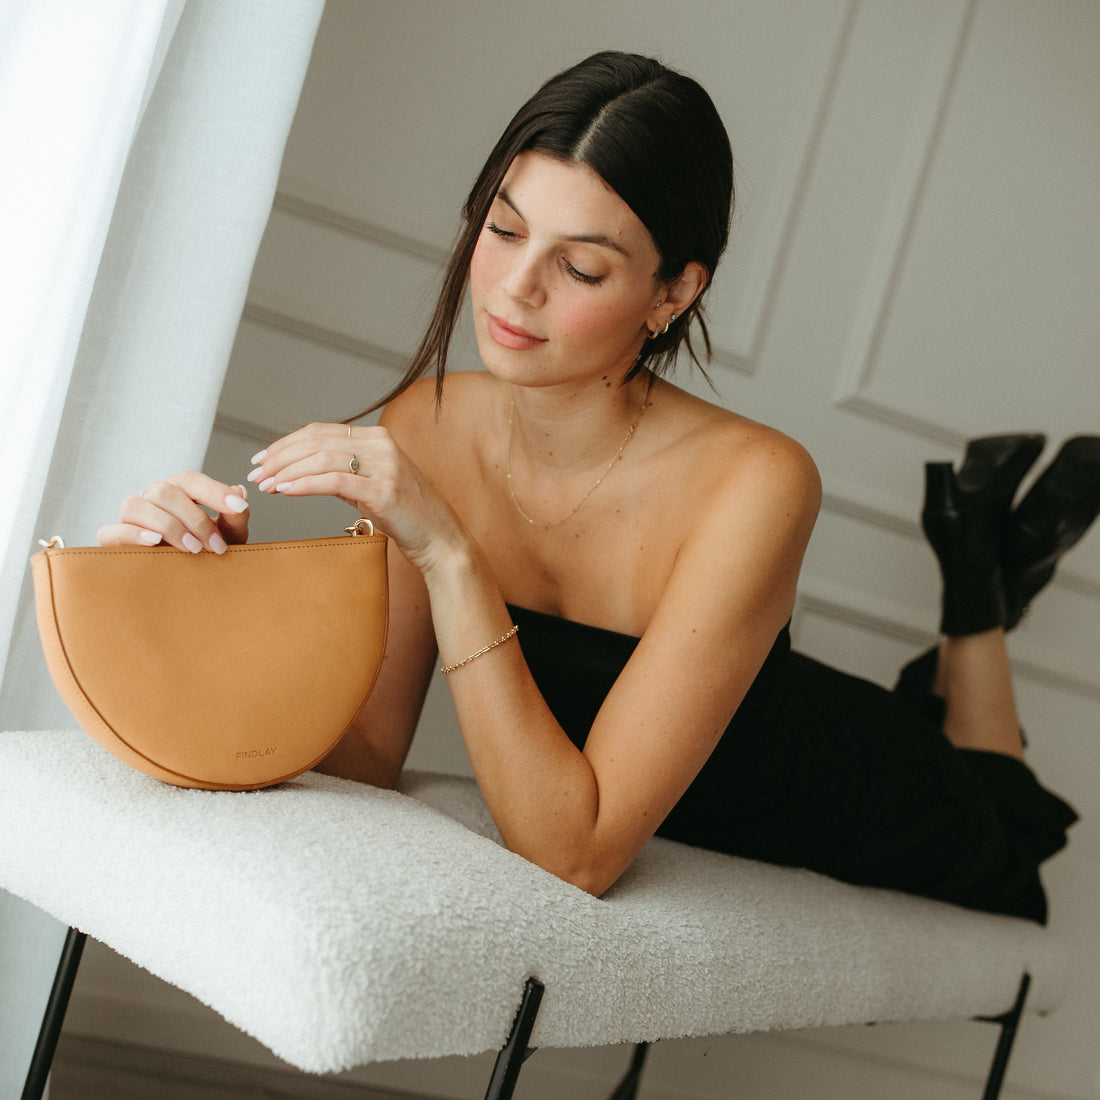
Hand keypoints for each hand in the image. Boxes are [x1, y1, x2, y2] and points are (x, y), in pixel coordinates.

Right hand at [97, 472, 249, 552]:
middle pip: (163, 491)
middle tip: (216, 546)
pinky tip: (155, 543)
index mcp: (179, 492)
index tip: (238, 506)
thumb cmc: (210, 555)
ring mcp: (130, 520)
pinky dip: (132, 535)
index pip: (190, 480)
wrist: (191, 588)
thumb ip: (235, 518)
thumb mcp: (230, 538)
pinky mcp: (113, 541)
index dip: (214, 491)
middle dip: (194, 518)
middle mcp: (152, 500)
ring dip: (167, 526)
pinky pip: (111, 531)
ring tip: (192, 549)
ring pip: (135, 505)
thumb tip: (240, 492)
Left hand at [247, 423, 462, 571]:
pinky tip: (285, 491)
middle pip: (316, 441)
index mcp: (377, 438)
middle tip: (255, 472)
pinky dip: (304, 485)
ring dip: (287, 471)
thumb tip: (305, 469)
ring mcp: (385, 466)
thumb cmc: (407, 516)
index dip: (286, 443)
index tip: (262, 459)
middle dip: (279, 456)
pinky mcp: (383, 490)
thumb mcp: (373, 486)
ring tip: (266, 485)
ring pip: (321, 459)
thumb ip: (346, 472)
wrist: (441, 540)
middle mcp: (382, 445)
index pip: (320, 432)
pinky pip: (334, 482)